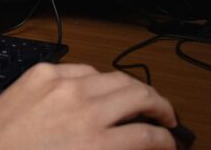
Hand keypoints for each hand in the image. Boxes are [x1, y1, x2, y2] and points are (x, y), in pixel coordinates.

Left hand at [0, 63, 177, 149]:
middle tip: (165, 118)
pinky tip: (97, 88)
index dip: (166, 142)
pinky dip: (96, 78)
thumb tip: (130, 146)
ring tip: (136, 100)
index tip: (170, 145)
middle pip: (139, 96)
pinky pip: (81, 68)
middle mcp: (84, 108)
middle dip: (160, 107)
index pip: (149, 136)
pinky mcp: (41, 73)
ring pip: (114, 76)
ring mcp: (62, 85)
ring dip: (131, 89)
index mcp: (96, 143)